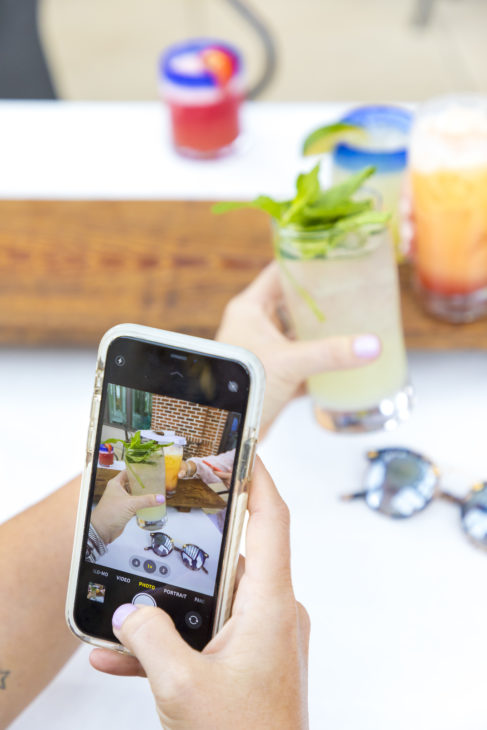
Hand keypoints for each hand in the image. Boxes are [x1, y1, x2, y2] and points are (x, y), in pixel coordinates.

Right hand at [90, 458, 309, 729]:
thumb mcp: (180, 686)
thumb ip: (149, 640)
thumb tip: (129, 615)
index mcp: (271, 606)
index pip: (272, 519)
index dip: (258, 477)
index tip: (242, 449)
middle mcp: (275, 615)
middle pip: (235, 559)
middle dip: (189, 551)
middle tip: (164, 523)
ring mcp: (266, 640)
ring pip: (214, 606)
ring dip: (171, 612)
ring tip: (124, 618)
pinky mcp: (254, 664)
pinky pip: (212, 639)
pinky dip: (177, 644)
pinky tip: (124, 661)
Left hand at [91, 470, 164, 544]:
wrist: (102, 530)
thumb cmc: (109, 513)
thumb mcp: (130, 504)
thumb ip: (147, 500)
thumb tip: (160, 498)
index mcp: (116, 484)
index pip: (128, 472)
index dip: (137, 470)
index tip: (147, 468)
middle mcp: (117, 490)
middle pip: (132, 483)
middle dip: (142, 482)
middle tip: (154, 480)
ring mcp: (121, 500)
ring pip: (134, 494)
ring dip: (142, 493)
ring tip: (154, 490)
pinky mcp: (124, 510)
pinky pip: (134, 504)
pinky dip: (141, 503)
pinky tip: (150, 503)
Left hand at [216, 262, 380, 430]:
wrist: (228, 434)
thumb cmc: (240, 389)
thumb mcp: (290, 363)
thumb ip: (332, 353)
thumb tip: (372, 344)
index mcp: (250, 309)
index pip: (279, 272)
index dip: (304, 261)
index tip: (333, 255)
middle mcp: (255, 326)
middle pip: (293, 301)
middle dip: (321, 298)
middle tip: (353, 288)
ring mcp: (265, 351)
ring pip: (298, 332)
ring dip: (321, 331)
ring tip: (355, 319)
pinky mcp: (274, 375)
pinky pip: (302, 360)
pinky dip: (320, 360)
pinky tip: (343, 359)